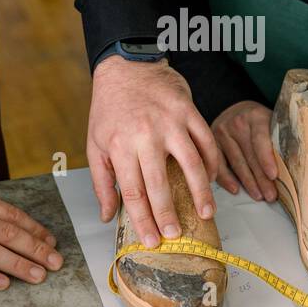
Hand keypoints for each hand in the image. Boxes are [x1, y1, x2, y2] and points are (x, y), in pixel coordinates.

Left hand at [86, 56, 221, 247]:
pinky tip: (211, 179)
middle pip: (160, 183)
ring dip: (200, 192)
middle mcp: (146, 135)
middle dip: (168, 213)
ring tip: (205, 213)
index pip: (133, 191)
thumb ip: (102, 181)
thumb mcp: (95, 143)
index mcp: (120, 145)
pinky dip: (212, 163)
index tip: (151, 240)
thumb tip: (107, 216)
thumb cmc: (109, 108)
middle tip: (176, 235)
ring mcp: (170, 122)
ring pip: (191, 164)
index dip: (143, 219)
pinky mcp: (188, 111)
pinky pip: (206, 141)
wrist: (127, 66)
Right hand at [211, 100, 276, 201]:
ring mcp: (222, 133)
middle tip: (271, 195)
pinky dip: (226, 179)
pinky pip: (219, 164)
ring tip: (259, 196)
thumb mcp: (273, 121)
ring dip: (248, 182)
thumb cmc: (261, 121)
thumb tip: (295, 163)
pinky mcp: (212, 143)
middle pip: (250, 155)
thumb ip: (280, 137)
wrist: (237, 110)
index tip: (274, 175)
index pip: (260, 139)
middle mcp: (236, 123)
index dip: (266, 158)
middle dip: (261, 178)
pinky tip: (235, 190)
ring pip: (236, 163)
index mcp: (256, 116)